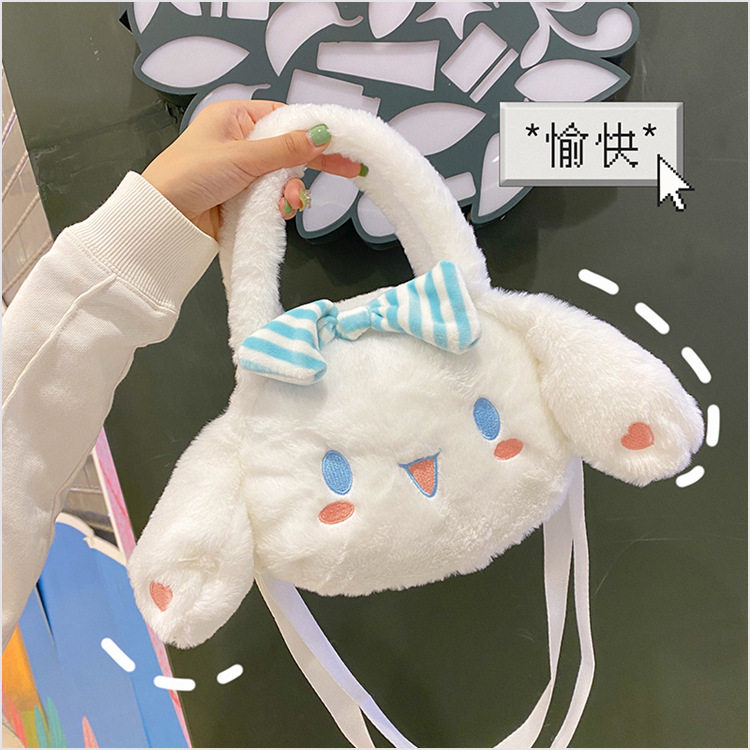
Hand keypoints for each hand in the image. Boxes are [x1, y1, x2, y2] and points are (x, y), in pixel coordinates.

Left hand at [141, 100, 361, 239]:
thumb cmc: (189, 175)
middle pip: (287, 149)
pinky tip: (280, 212)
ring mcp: (241, 173)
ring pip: (282, 178)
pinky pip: (271, 198)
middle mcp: (239, 142)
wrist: (163, 219)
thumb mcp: (242, 157)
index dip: (311, 129)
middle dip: (306, 165)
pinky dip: (279, 206)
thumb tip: (322, 134)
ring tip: (288, 204)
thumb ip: (286, 148)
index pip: (283, 117)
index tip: (339, 141)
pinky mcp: (241, 199)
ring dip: (290, 191)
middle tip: (348, 170)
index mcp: (234, 118)